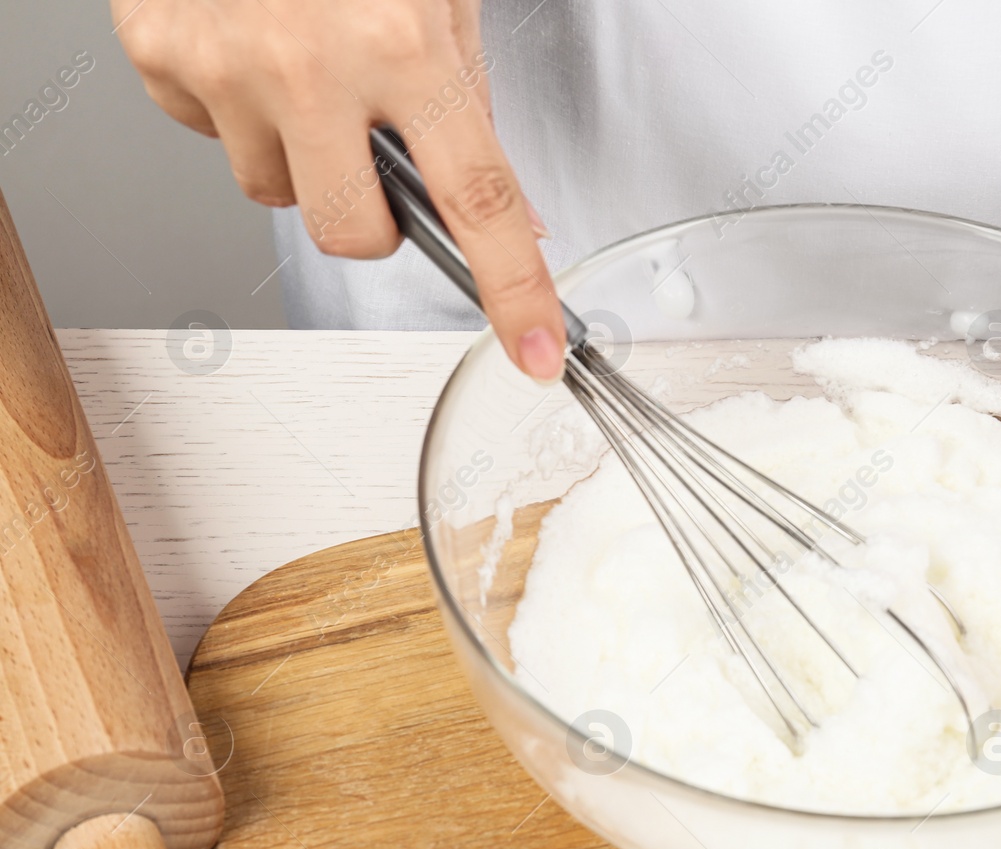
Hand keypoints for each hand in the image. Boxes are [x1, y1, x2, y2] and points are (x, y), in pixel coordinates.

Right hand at [113, 0, 566, 380]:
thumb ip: (466, 99)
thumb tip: (502, 209)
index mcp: (399, 43)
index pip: (476, 201)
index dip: (514, 288)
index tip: (536, 349)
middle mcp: (309, 65)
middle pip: (356, 235)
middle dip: (376, 219)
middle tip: (376, 152)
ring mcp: (226, 68)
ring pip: (277, 192)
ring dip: (302, 155)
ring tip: (303, 65)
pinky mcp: (160, 59)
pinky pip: (212, 137)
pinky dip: (238, 108)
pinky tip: (250, 45)